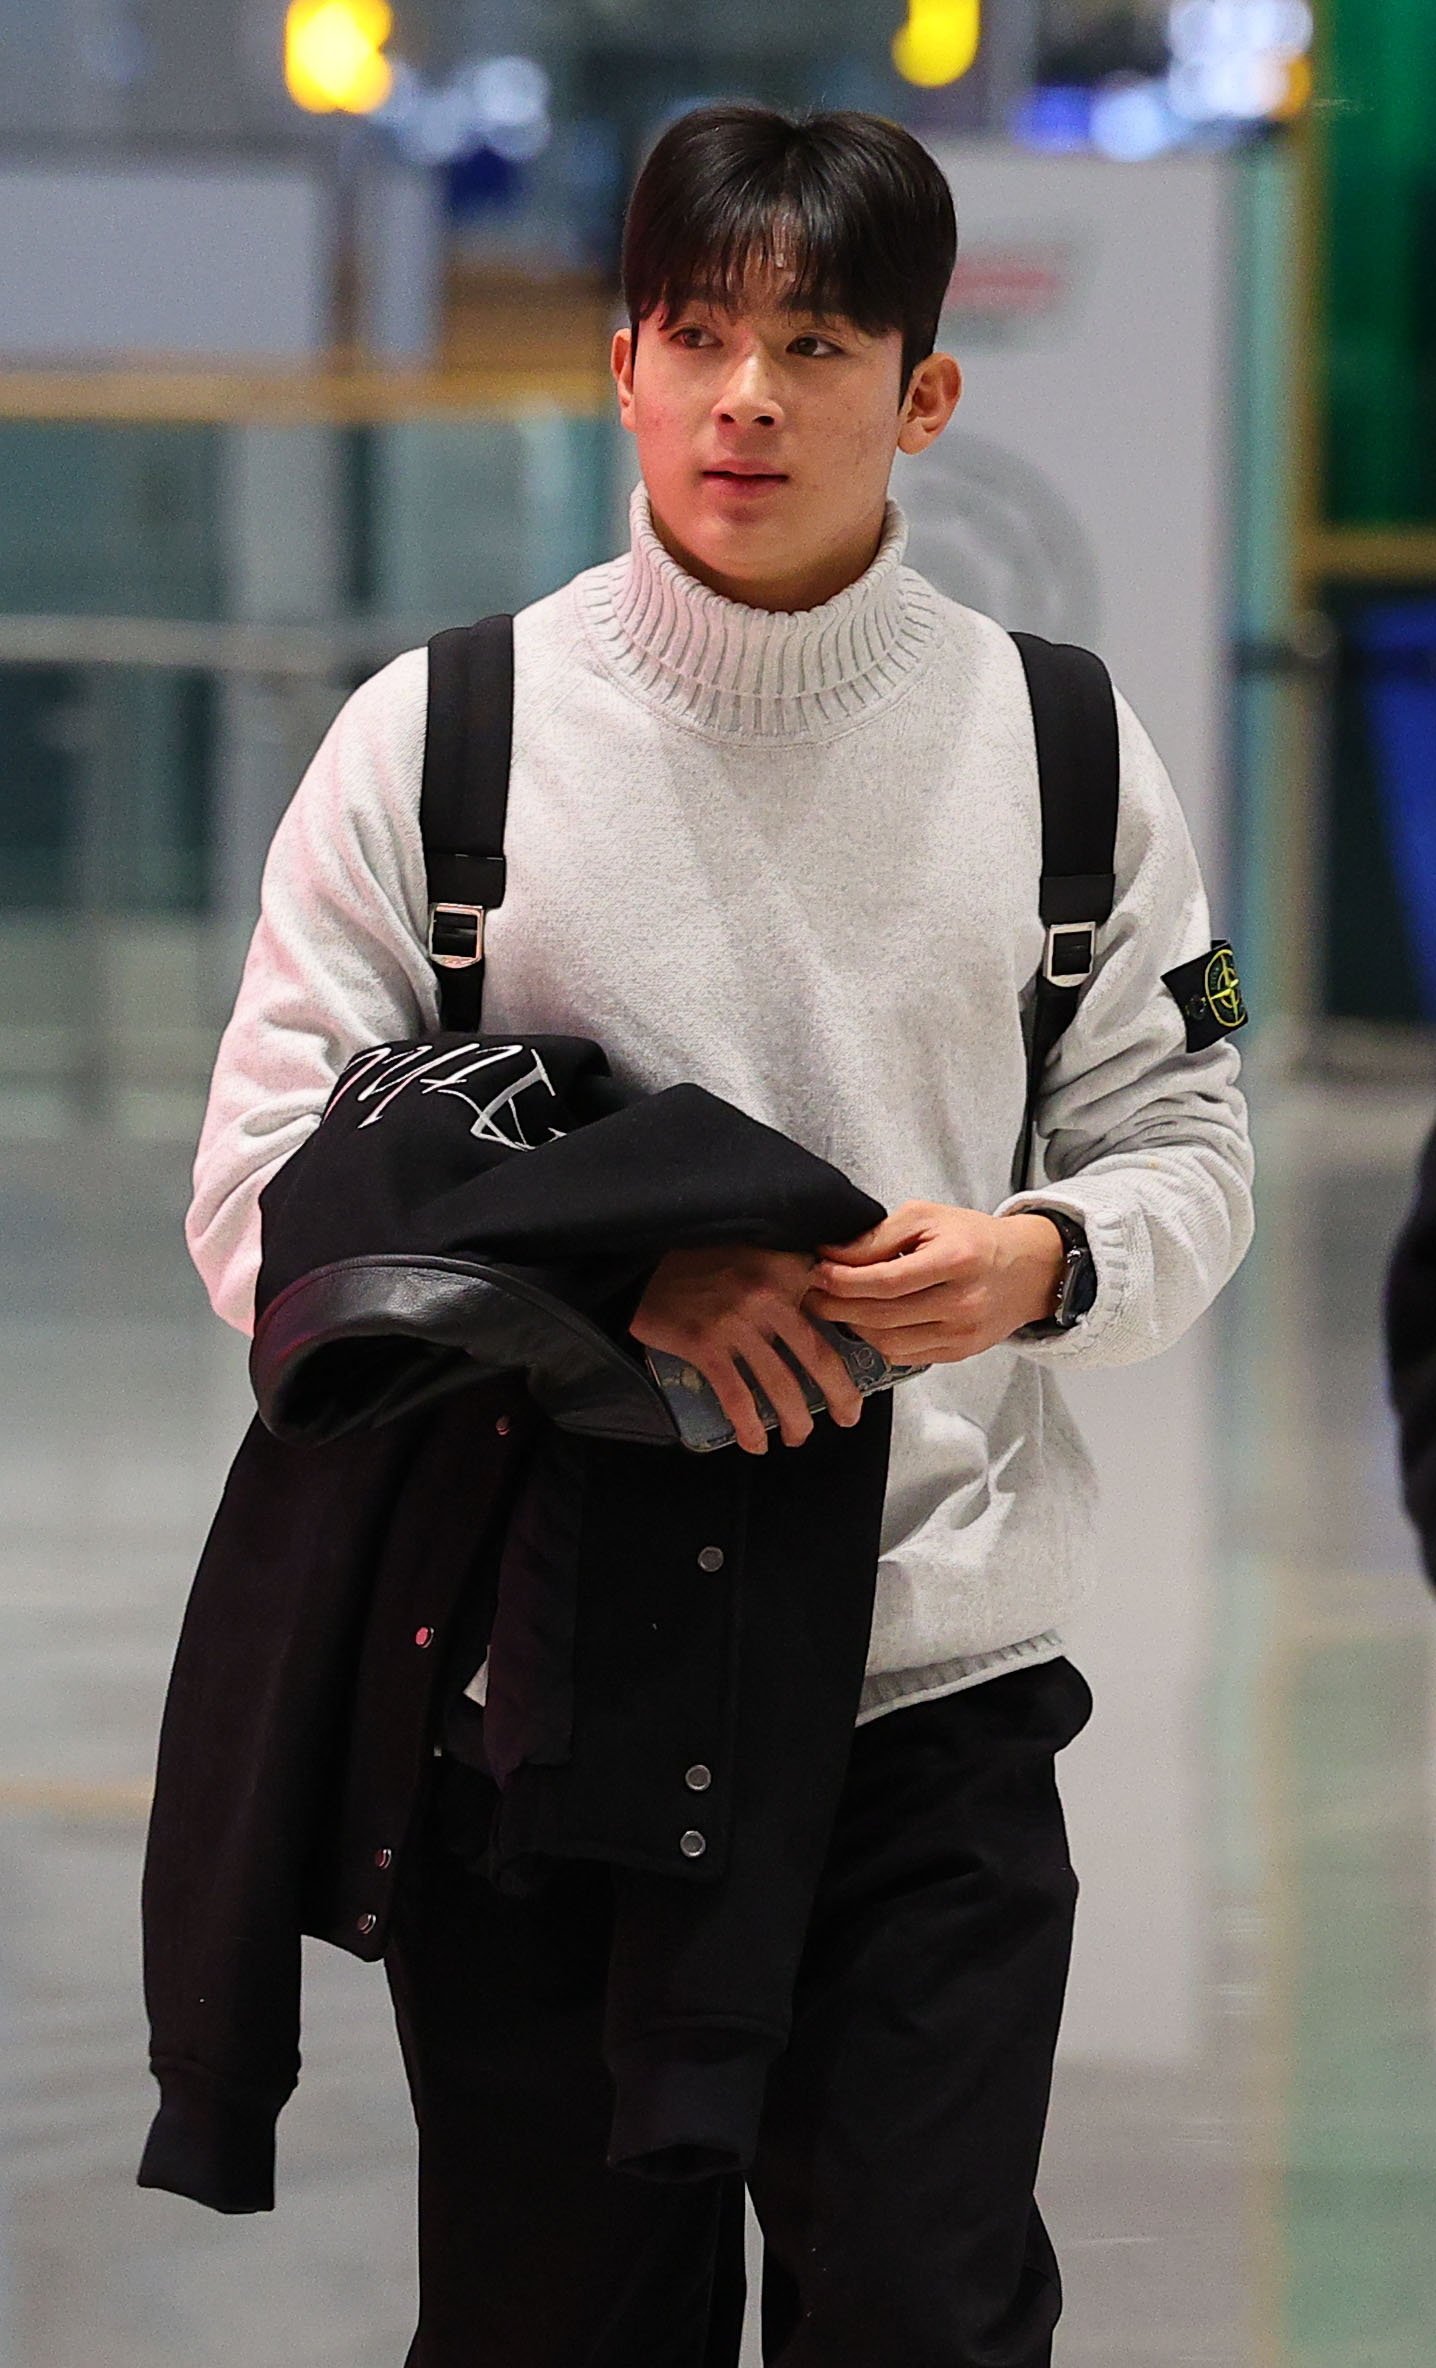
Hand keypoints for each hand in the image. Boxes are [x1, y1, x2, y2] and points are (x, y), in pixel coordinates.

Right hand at [627, 1243, 866, 1455]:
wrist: (641, 1264)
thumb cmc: (700, 1263)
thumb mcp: (755, 1254)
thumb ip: (791, 1275)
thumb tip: (825, 1314)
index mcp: (786, 1270)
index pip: (834, 1313)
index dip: (853, 1347)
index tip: (861, 1371)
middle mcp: (767, 1293)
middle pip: (818, 1357)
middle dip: (840, 1396)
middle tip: (847, 1417)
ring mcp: (735, 1319)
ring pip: (781, 1384)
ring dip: (794, 1420)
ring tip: (797, 1436)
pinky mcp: (704, 1343)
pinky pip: (737, 1396)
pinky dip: (749, 1426)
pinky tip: (754, 1442)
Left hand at [801, 1201, 1065, 1365]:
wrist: (1028, 1269)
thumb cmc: (973, 1238)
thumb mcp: (928, 1218)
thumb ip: (879, 1236)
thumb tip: (831, 1254)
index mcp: (956, 1260)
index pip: (885, 1280)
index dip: (843, 1280)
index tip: (817, 1271)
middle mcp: (962, 1303)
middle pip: (882, 1315)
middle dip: (837, 1305)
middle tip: (812, 1293)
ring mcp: (963, 1334)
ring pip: (888, 1341)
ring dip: (853, 1326)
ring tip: (837, 1306)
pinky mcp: (960, 1353)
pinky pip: (905, 1356)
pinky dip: (879, 1340)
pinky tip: (868, 1321)